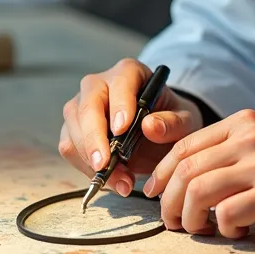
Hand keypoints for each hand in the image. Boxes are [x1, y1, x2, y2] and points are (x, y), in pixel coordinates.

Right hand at [59, 59, 205, 196]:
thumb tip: (151, 126)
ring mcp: (82, 105)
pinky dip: (86, 168)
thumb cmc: (171, 121)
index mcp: (129, 72)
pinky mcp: (73, 128)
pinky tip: (109, 181)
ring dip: (91, 158)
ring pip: (73, 128)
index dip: (120, 105)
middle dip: (94, 138)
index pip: (120, 83)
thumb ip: (173, 123)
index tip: (122, 130)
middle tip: (105, 164)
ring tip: (120, 180)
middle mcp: (99, 84)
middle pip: (87, 105)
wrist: (159, 134)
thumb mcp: (184, 122)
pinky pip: (69, 147)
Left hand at [143, 109, 254, 238]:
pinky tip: (237, 231)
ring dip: (189, 217)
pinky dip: (222, 228)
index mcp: (244, 123)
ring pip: (197, 191)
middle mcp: (251, 137)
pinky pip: (226, 213)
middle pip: (186, 169)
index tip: (154, 192)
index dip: (163, 172)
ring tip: (198, 229)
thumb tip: (182, 177)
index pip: (186, 145)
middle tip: (171, 221)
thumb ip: (230, 151)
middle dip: (168, 200)